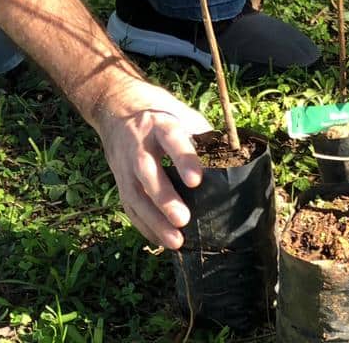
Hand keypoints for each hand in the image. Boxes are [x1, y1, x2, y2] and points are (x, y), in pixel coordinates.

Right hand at [93, 80, 211, 247]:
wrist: (117, 108)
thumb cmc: (161, 113)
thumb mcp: (181, 113)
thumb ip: (202, 134)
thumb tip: (231, 158)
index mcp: (159, 123)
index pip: (171, 138)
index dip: (183, 158)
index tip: (196, 180)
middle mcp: (138, 143)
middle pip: (147, 171)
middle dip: (164, 197)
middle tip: (184, 219)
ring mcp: (125, 164)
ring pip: (135, 194)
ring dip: (154, 221)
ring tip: (176, 241)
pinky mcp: (119, 180)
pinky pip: (129, 206)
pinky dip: (144, 226)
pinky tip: (161, 241)